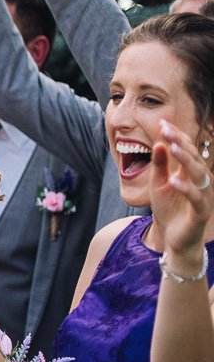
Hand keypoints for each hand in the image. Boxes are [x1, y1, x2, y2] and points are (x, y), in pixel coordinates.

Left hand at [148, 118, 213, 268]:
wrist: (174, 237)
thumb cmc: (169, 209)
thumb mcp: (159, 184)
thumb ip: (159, 165)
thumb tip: (160, 143)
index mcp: (190, 173)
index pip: (185, 150)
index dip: (175, 137)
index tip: (162, 123)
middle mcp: (200, 181)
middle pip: (194, 158)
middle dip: (180, 143)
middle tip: (167, 130)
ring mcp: (203, 196)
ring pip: (199, 174)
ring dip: (185, 160)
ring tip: (172, 148)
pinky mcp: (200, 212)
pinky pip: (196, 198)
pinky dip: (186, 188)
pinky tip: (174, 180)